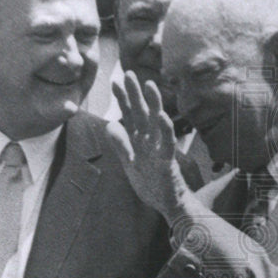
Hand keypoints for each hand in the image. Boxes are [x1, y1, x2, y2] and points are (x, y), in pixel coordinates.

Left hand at [108, 71, 189, 222]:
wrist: (168, 205)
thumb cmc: (152, 184)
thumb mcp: (130, 163)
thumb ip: (120, 144)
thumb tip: (109, 125)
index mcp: (141, 141)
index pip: (131, 115)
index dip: (123, 99)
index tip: (115, 82)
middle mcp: (151, 141)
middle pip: (142, 113)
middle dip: (136, 94)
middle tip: (129, 73)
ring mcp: (160, 150)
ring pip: (157, 123)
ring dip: (153, 104)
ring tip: (149, 85)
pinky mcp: (167, 162)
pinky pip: (167, 143)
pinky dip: (165, 130)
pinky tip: (162, 116)